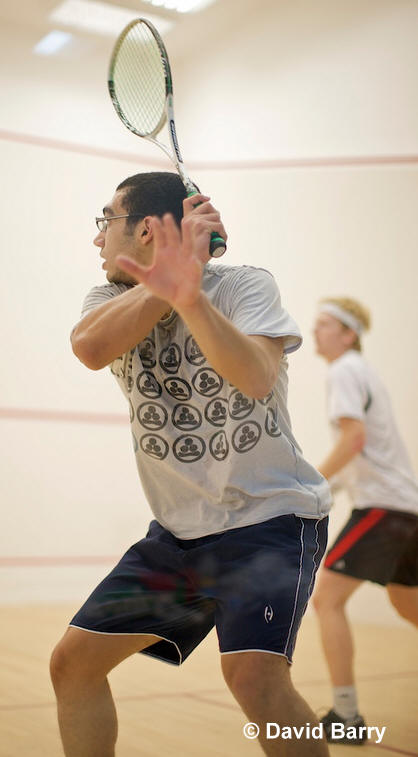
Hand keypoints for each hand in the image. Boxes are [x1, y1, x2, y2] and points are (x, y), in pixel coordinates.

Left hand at [116, 196, 225, 310]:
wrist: (179, 299)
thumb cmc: (163, 287)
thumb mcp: (145, 278)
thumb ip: (133, 268)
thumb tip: (116, 258)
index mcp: (163, 253)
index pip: (160, 237)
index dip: (157, 228)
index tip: (152, 219)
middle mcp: (175, 253)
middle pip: (173, 236)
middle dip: (170, 227)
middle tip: (166, 216)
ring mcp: (186, 259)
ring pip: (187, 243)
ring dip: (187, 234)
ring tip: (187, 223)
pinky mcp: (194, 270)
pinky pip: (195, 264)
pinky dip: (195, 261)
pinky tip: (193, 259)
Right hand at [182, 193, 226, 262]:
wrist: (193, 267)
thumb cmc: (198, 254)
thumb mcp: (198, 237)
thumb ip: (202, 224)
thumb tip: (213, 213)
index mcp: (186, 220)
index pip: (189, 201)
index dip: (199, 197)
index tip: (208, 198)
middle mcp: (188, 219)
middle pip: (208, 206)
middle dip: (216, 216)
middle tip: (216, 230)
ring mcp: (194, 221)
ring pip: (216, 216)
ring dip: (220, 227)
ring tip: (217, 238)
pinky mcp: (201, 225)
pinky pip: (219, 225)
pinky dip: (222, 234)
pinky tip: (219, 241)